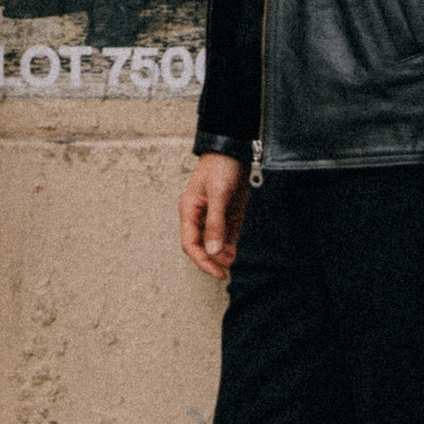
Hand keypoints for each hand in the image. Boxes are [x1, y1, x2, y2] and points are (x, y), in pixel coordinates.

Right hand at [180, 153, 246, 281]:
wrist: (234, 151)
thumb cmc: (220, 167)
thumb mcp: (218, 194)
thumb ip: (215, 223)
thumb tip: (213, 250)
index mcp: (189, 211)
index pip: (190, 244)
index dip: (202, 261)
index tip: (216, 272)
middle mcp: (199, 217)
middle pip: (201, 247)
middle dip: (211, 260)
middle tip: (224, 272)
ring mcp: (214, 217)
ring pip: (214, 244)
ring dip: (221, 255)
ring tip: (232, 259)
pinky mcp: (228, 215)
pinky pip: (226, 237)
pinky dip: (230, 247)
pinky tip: (234, 253)